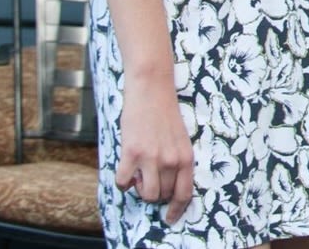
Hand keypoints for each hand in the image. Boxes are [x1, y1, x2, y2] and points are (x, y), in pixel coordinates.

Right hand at [115, 80, 193, 222]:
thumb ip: (176, 162)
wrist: (152, 90)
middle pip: (161, 196)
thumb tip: (167, 187)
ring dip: (139, 189)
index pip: (184, 194)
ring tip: (137, 174)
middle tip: (147, 178)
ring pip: (145, 194)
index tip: (171, 218)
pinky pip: (123, 182)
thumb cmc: (166, 114)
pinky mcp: (131, 153)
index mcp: (186, 157)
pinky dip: (122, 182)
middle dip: (153, 192)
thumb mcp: (181, 139)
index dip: (176, 210)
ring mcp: (151, 158)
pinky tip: (125, 169)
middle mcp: (171, 161)